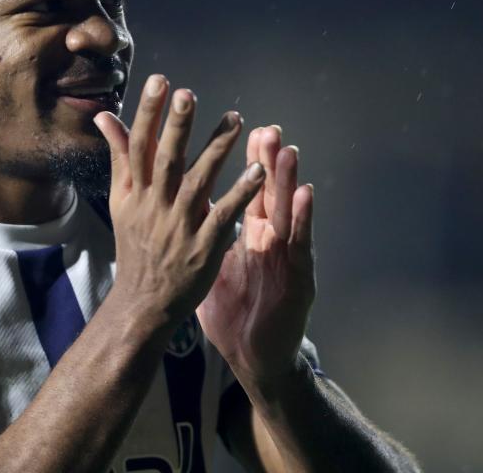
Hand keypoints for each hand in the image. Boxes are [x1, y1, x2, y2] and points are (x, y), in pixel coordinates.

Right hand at [93, 74, 265, 329]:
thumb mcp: (121, 199)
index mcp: (134, 192)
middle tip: (187, 93)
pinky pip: (224, 215)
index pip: (138, 146)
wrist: (144, 300)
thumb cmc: (135, 244)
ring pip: (198, 182)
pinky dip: (239, 193)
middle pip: (165, 159)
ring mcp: (179, 226)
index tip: (160, 81)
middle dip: (175, 125)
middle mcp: (154, 206)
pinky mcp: (203, 246)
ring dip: (217, 149)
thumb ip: (120, 156)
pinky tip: (258, 172)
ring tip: (236, 119)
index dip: (148, 113)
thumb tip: (104, 116)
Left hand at [196, 125, 315, 387]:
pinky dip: (303, 220)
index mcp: (249, 235)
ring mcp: (286, 257)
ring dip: (288, 180)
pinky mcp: (299, 278)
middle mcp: (270, 240)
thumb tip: (177, 212)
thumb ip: (201, 235)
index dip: (246, 161)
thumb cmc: (234, 312)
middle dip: (268, 160)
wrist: (254, 356)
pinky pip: (300, 245)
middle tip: (266, 128)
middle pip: (268, 193)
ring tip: (287, 149)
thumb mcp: (212, 267)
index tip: (239, 126)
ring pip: (287, 212)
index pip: (246, 190)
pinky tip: (305, 196)